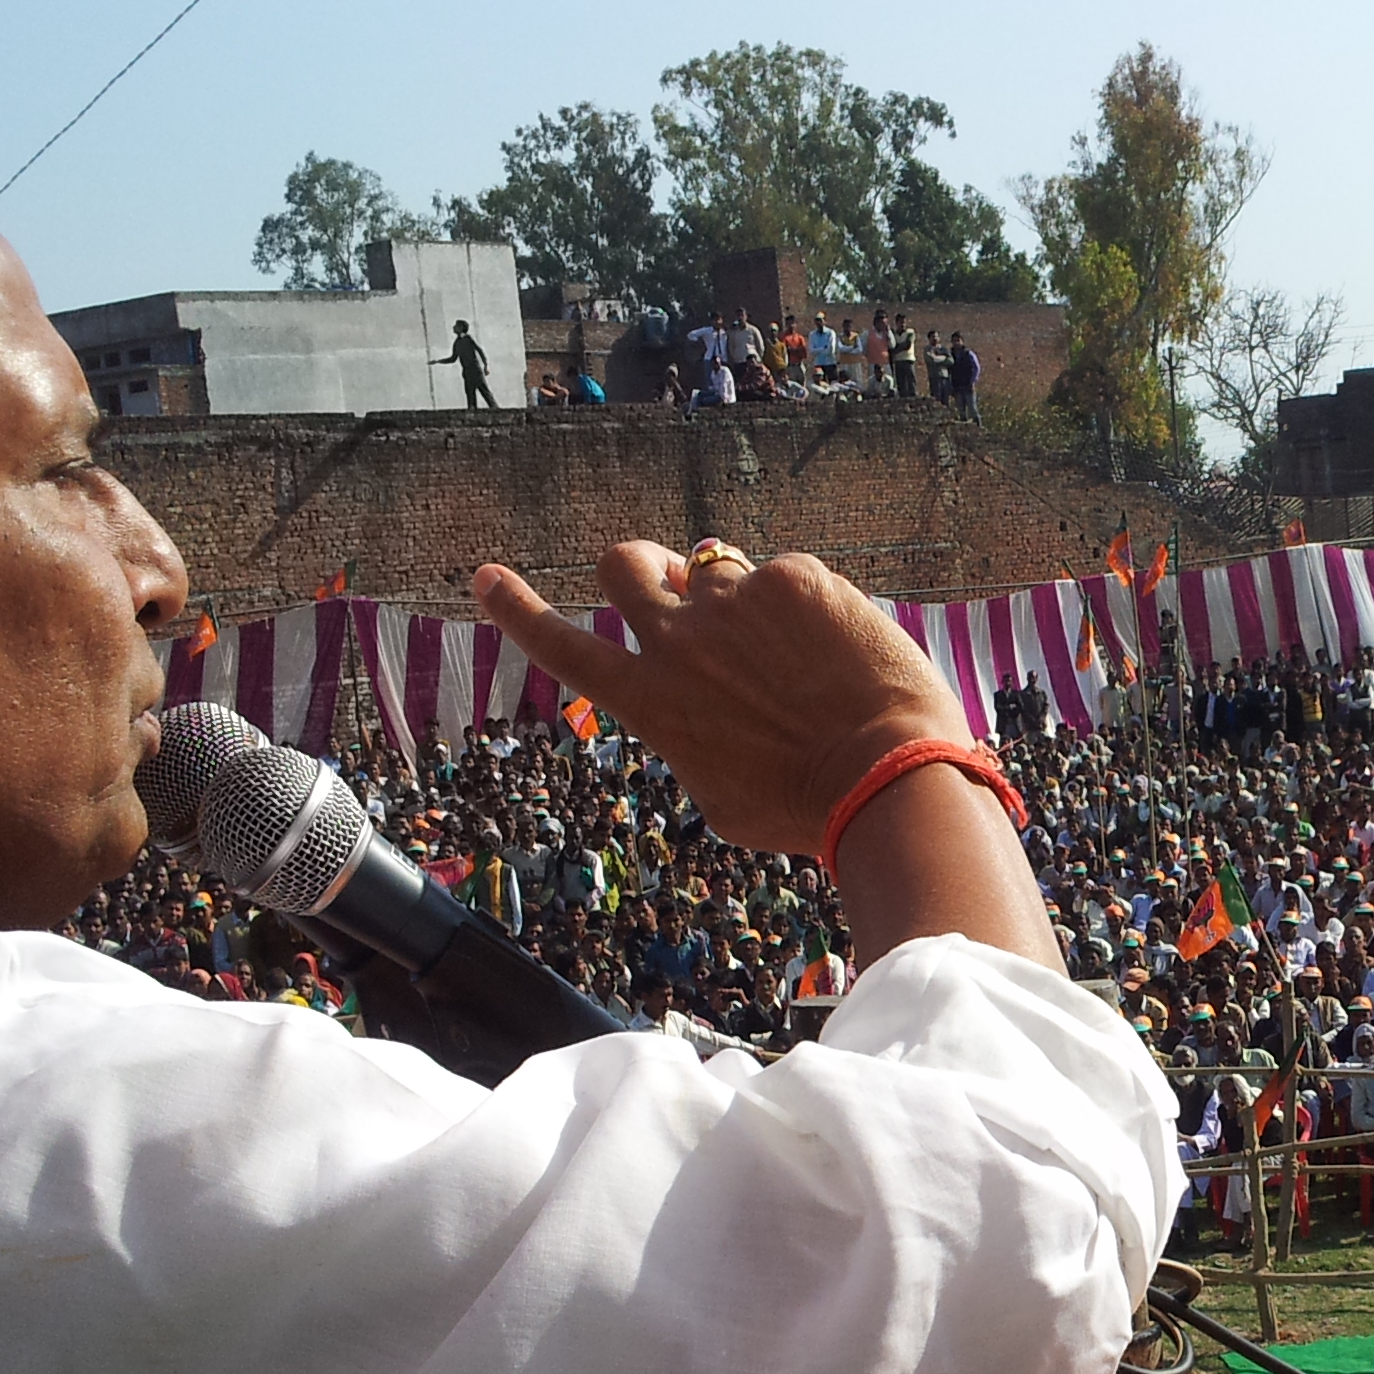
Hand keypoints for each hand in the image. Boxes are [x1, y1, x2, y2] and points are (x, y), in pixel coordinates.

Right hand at [472, 542, 968, 855]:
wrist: (885, 777)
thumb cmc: (803, 809)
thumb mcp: (720, 796)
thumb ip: (690, 738)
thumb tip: (694, 708)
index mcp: (649, 699)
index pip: (561, 645)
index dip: (517, 609)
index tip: (488, 577)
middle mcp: (678, 638)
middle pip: (624, 563)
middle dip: (638, 568)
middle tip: (669, 584)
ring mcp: (736, 599)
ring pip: (715, 566)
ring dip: (735, 595)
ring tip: (788, 649)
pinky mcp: (796, 577)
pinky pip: (789, 577)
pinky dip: (810, 610)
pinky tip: (844, 656)